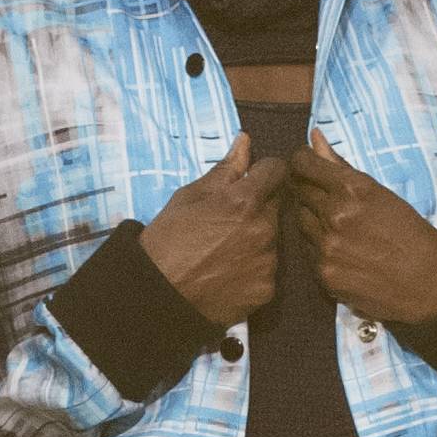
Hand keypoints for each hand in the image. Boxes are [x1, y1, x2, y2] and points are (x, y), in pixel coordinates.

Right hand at [139, 132, 285, 325]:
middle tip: (228, 222)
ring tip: (225, 251)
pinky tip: (230, 273)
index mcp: (245, 200)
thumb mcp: (190, 196)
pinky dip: (255, 269)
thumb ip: (225, 169)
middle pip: (276, 206)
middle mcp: (264, 229)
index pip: (277, 170)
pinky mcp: (267, 289)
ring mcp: (268, 261)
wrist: (159, 295)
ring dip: (258, 238)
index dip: (265, 172)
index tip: (253, 180)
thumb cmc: (168, 241)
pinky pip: (268, 270)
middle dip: (259, 208)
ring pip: (274, 239)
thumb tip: (245, 141)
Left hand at [290, 127, 436, 326]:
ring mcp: (328, 246)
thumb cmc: (412, 235)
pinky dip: (320, 248)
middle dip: (307, 191)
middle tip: (327, 199)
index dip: (300, 161)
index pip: (303, 165)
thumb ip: (342, 167)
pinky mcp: (325, 274)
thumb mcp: (382, 194)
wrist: (429, 286)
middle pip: (299, 193)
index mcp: (354, 189)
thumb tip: (314, 136)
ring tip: (340, 228)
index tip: (303, 164)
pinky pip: (308, 252)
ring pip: (301, 222)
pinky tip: (343, 252)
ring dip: (313, 221)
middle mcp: (336, 214)